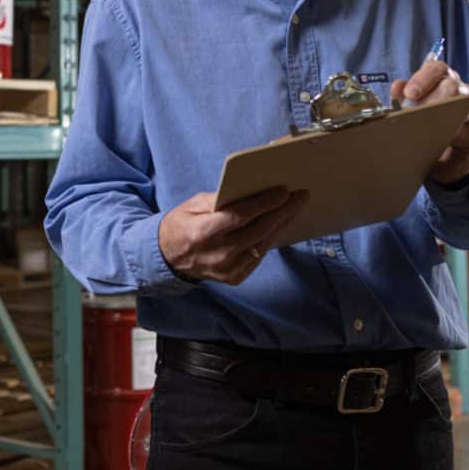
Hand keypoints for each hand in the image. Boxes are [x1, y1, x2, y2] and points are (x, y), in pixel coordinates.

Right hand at [158, 187, 308, 285]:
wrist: (168, 257)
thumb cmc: (181, 225)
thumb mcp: (192, 205)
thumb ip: (219, 200)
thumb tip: (250, 192)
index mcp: (203, 232)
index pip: (241, 216)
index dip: (265, 203)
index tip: (283, 191)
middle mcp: (218, 254)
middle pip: (258, 230)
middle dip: (282, 211)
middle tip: (300, 197)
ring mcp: (227, 269)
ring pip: (263, 244)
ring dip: (281, 225)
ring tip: (294, 209)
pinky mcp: (234, 277)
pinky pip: (259, 256)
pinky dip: (270, 240)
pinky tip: (279, 226)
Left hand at [391, 61, 468, 184]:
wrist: (441, 159)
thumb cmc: (424, 130)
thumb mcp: (410, 113)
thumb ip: (403, 99)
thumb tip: (397, 87)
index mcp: (441, 81)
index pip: (437, 68)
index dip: (423, 78)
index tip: (410, 94)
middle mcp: (461, 91)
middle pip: (451, 84)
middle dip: (431, 99)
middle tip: (416, 114)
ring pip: (464, 102)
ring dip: (443, 114)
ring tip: (425, 126)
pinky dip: (454, 135)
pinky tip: (441, 140)